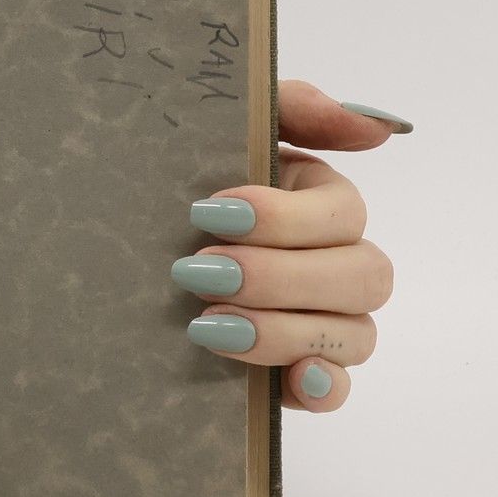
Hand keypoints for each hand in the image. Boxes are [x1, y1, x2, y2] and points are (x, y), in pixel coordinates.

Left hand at [174, 79, 403, 412]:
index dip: (285, 217)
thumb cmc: (185, 181)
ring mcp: (328, 323)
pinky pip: (339, 390)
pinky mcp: (302, 374)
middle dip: (278, 276)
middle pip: (360, 276)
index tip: (212, 212)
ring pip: (354, 334)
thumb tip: (376, 125)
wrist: (121, 249)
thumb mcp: (225, 130)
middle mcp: (338, 262)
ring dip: (283, 331)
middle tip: (197, 273)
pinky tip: (291, 380)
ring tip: (205, 326)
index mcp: (322, 202)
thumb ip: (296, 107)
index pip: (345, 212)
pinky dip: (321, 388)